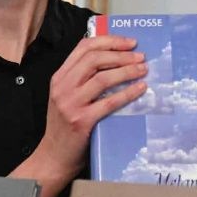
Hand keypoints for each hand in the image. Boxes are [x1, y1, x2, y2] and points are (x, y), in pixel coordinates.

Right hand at [34, 35, 146, 178]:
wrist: (53, 155)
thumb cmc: (64, 126)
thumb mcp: (66, 96)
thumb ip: (81, 79)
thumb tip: (114, 61)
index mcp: (59, 77)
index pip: (83, 48)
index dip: (109, 41)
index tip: (130, 43)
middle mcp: (62, 87)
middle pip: (94, 59)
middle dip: (121, 55)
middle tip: (140, 57)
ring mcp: (71, 103)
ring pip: (103, 78)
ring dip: (127, 71)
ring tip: (143, 71)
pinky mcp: (82, 120)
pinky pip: (109, 102)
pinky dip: (128, 93)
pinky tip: (140, 89)